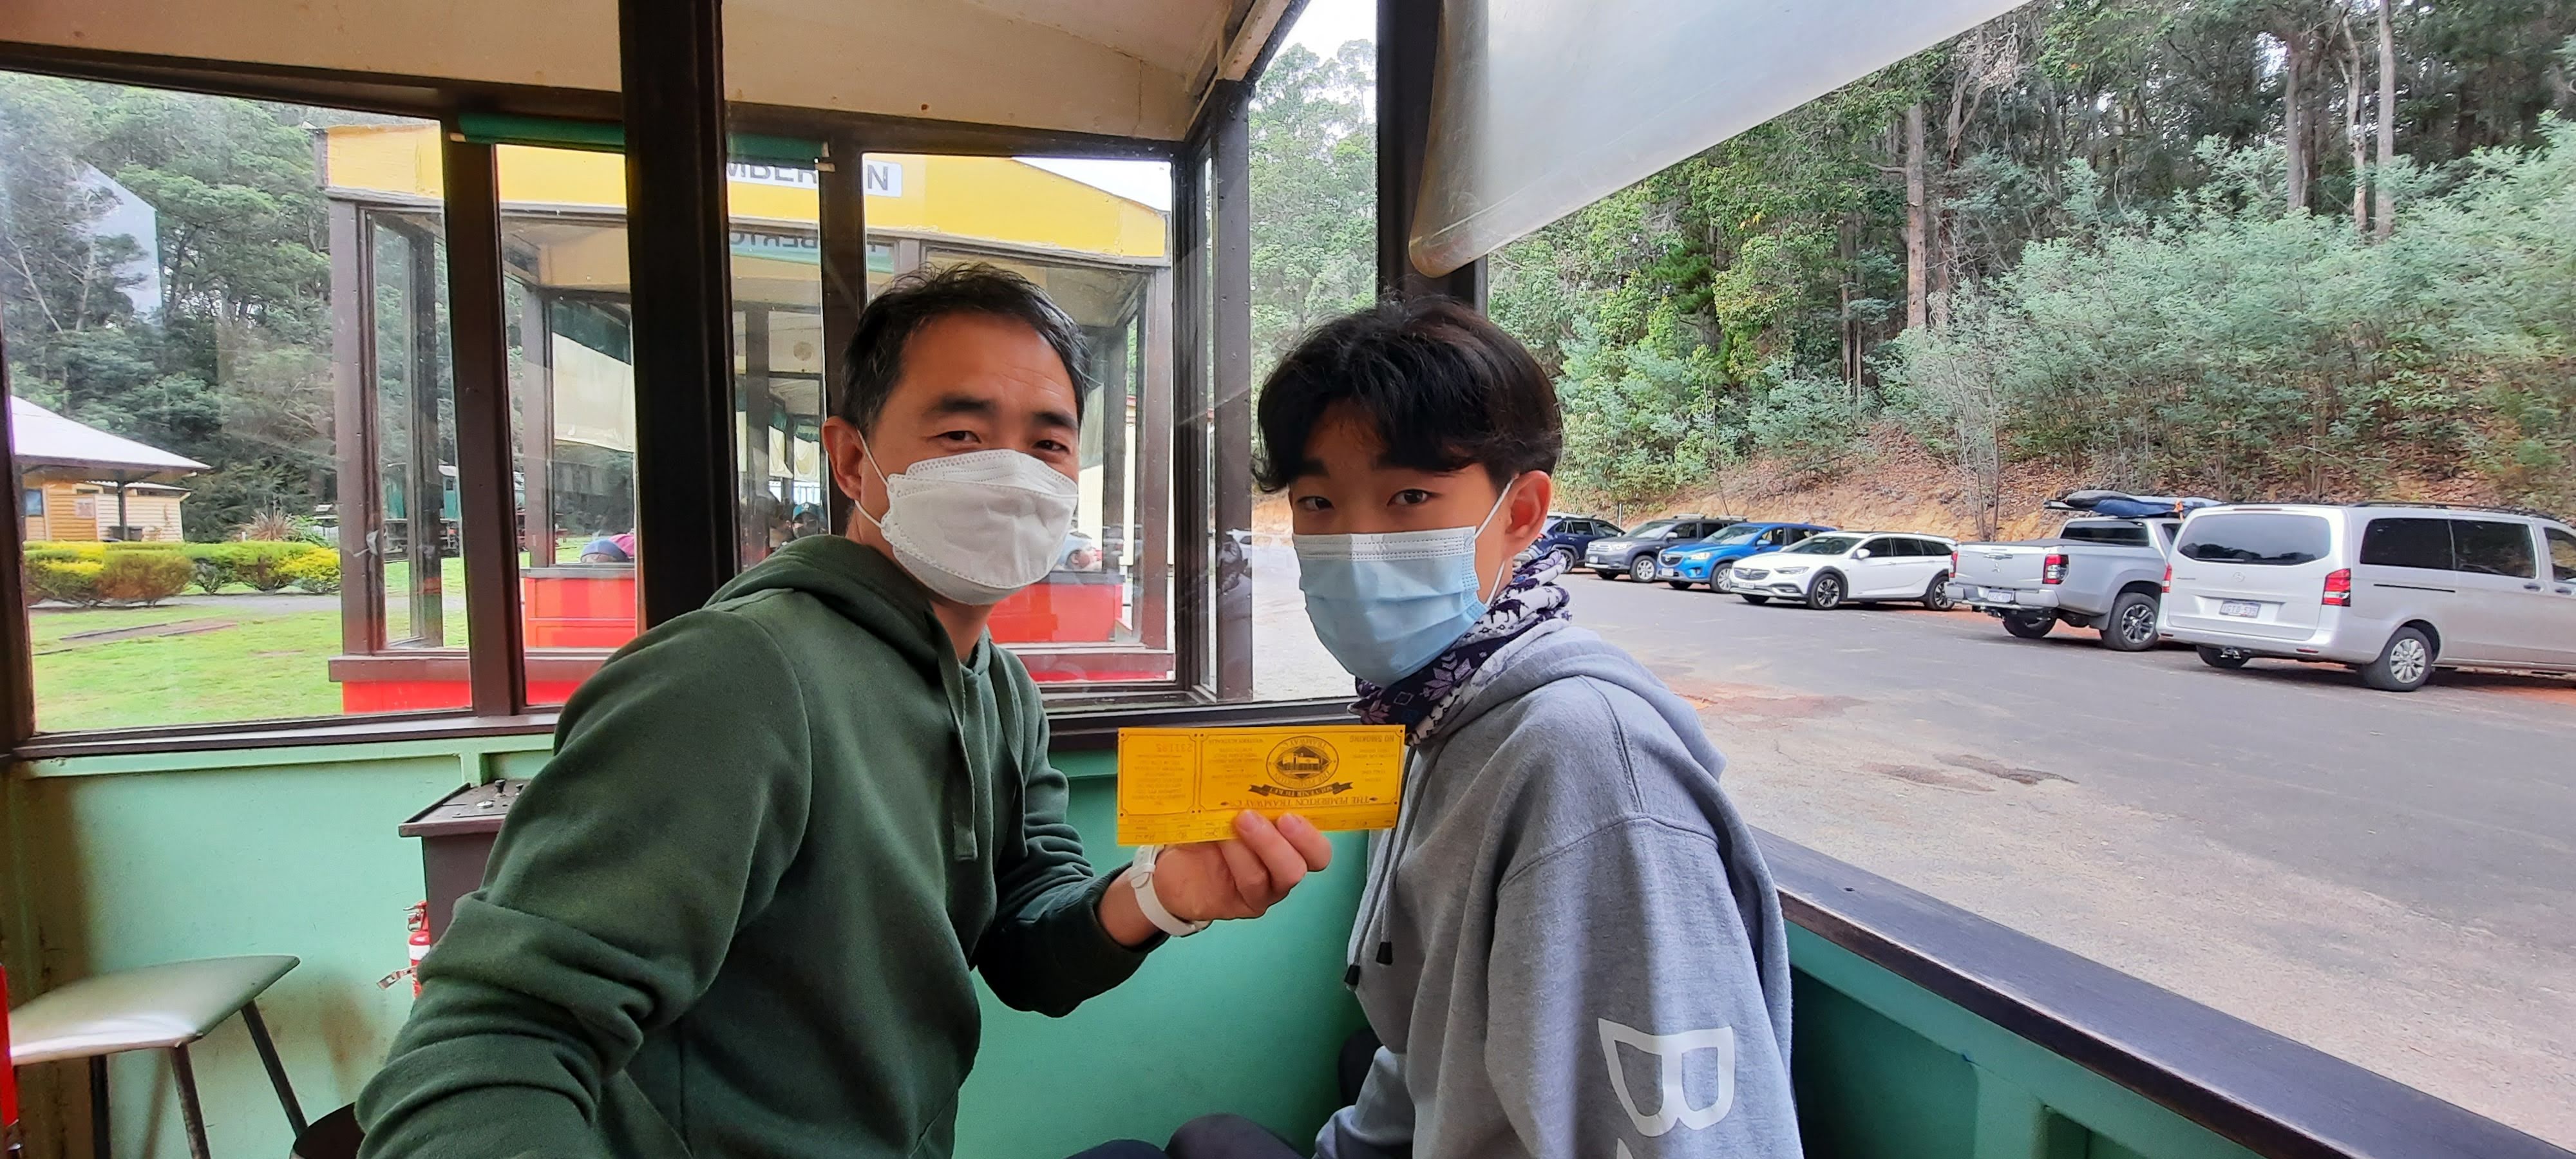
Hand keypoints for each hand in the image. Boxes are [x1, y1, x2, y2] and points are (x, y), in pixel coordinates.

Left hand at [1099, 811, 1333, 945]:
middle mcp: (1286, 866)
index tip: (1302, 803)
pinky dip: (1238, 857)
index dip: (1320, 824)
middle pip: (1314, 859)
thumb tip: (1248, 762)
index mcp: (1290, 840)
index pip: (1320, 838)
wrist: (1172, 867)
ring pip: (1283, 873)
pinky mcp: (1245, 904)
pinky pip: (1251, 884)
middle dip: (1300, 836)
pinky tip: (1220, 840)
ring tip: (1238, 822)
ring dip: (1261, 844)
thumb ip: (1242, 791)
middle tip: (1281, 817)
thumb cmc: (1206, 829)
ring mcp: (1269, 889)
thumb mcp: (1225, 806)